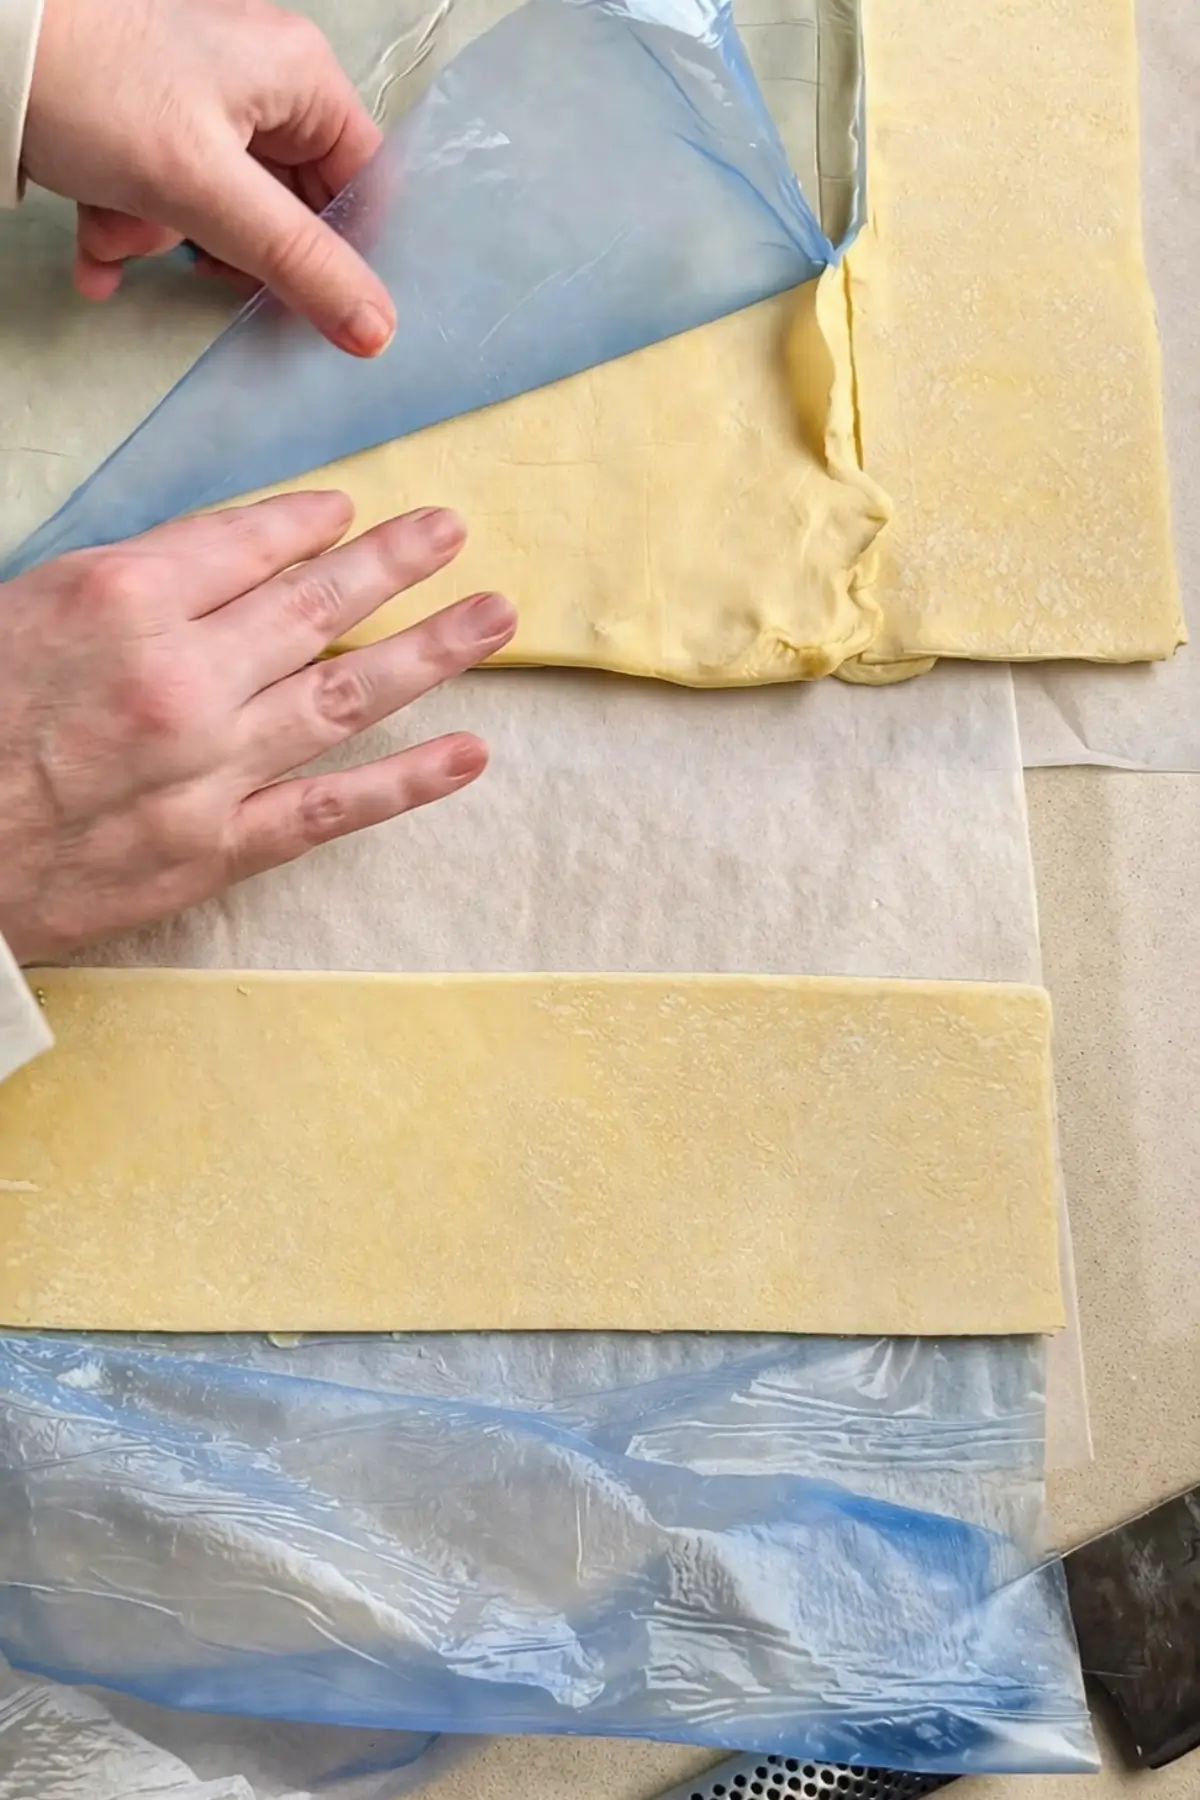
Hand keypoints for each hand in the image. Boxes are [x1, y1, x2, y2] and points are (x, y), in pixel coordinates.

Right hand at [0, 496, 515, 963]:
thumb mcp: (21, 606)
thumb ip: (122, 580)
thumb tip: (220, 555)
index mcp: (119, 599)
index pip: (247, 542)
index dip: (310, 521)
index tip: (350, 510)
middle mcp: (182, 677)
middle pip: (315, 605)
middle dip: (394, 562)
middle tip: (453, 530)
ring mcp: (210, 768)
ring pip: (347, 696)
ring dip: (431, 652)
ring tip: (496, 615)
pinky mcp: (218, 849)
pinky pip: (332, 809)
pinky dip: (406, 783)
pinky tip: (469, 755)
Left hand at [21, 0, 394, 354]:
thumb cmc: (86, 84)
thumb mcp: (206, 189)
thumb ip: (299, 265)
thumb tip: (376, 329)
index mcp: (298, 78)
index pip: (362, 186)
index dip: (342, 254)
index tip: (312, 306)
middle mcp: (260, 84)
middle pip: (287, 209)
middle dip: (226, 248)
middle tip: (195, 263)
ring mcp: (202, 104)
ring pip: (219, 213)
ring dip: (161, 240)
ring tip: (116, 228)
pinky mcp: (151, 125)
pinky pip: (167, 201)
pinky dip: (129, 228)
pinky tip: (95, 247)